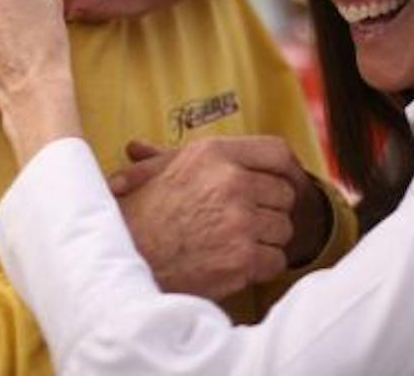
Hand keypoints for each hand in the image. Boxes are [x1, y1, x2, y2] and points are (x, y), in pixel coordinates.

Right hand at [107, 136, 305, 299]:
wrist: (126, 260)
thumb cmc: (137, 215)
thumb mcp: (151, 174)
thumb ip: (164, 156)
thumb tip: (140, 146)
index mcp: (214, 153)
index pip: (276, 152)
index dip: (287, 169)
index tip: (286, 181)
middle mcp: (231, 182)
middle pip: (284, 194)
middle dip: (269, 209)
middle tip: (247, 221)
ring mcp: (240, 221)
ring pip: (283, 229)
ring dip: (265, 240)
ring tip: (234, 243)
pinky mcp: (243, 258)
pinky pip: (276, 260)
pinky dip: (261, 266)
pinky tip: (235, 264)